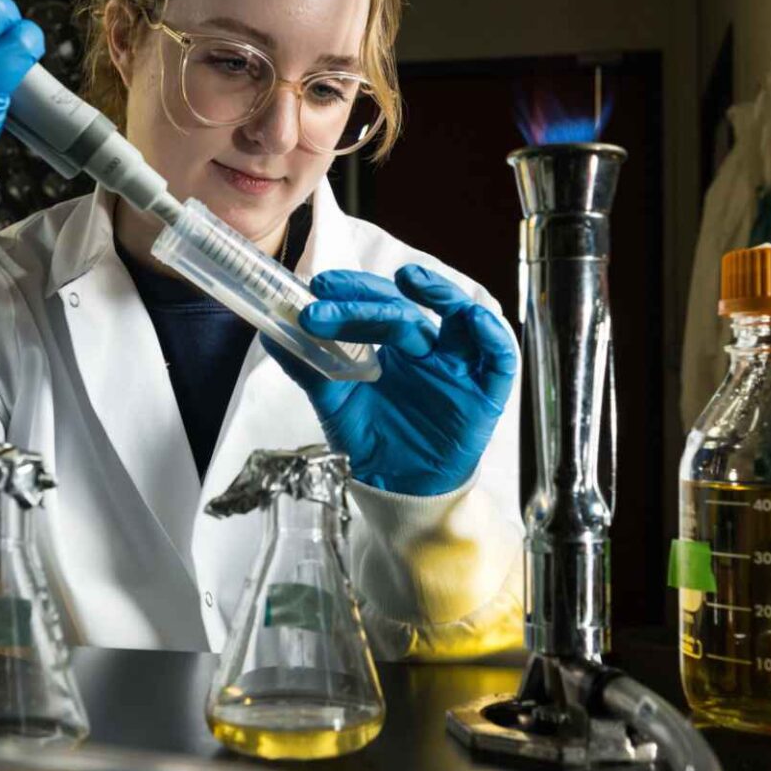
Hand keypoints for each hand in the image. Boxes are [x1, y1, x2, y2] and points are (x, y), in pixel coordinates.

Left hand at [266, 265, 517, 496]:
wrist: (399, 491)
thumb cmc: (374, 442)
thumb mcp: (335, 403)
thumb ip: (309, 369)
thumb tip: (270, 334)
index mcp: (394, 346)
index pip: (376, 305)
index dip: (353, 292)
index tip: (320, 286)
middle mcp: (428, 349)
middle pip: (406, 311)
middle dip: (370, 299)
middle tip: (333, 291)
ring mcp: (459, 367)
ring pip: (461, 317)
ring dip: (441, 293)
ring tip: (411, 280)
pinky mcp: (486, 392)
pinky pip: (499, 357)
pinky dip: (491, 335)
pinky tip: (471, 319)